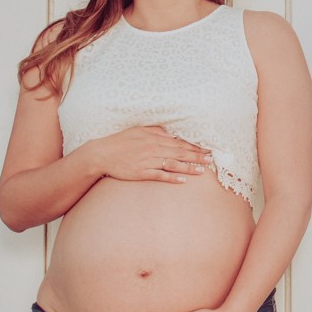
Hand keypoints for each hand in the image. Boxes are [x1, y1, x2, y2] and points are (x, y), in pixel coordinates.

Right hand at [85, 126, 212, 182]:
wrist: (101, 154)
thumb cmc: (120, 141)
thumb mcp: (139, 130)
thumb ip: (156, 131)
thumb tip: (171, 133)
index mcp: (154, 139)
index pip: (178, 143)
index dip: (194, 146)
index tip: (207, 148)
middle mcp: (153, 149)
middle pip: (179, 153)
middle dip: (196, 156)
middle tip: (210, 159)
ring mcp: (148, 162)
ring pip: (172, 164)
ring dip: (188, 167)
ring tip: (202, 170)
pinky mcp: (141, 173)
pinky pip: (159, 176)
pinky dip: (171, 178)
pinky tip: (182, 180)